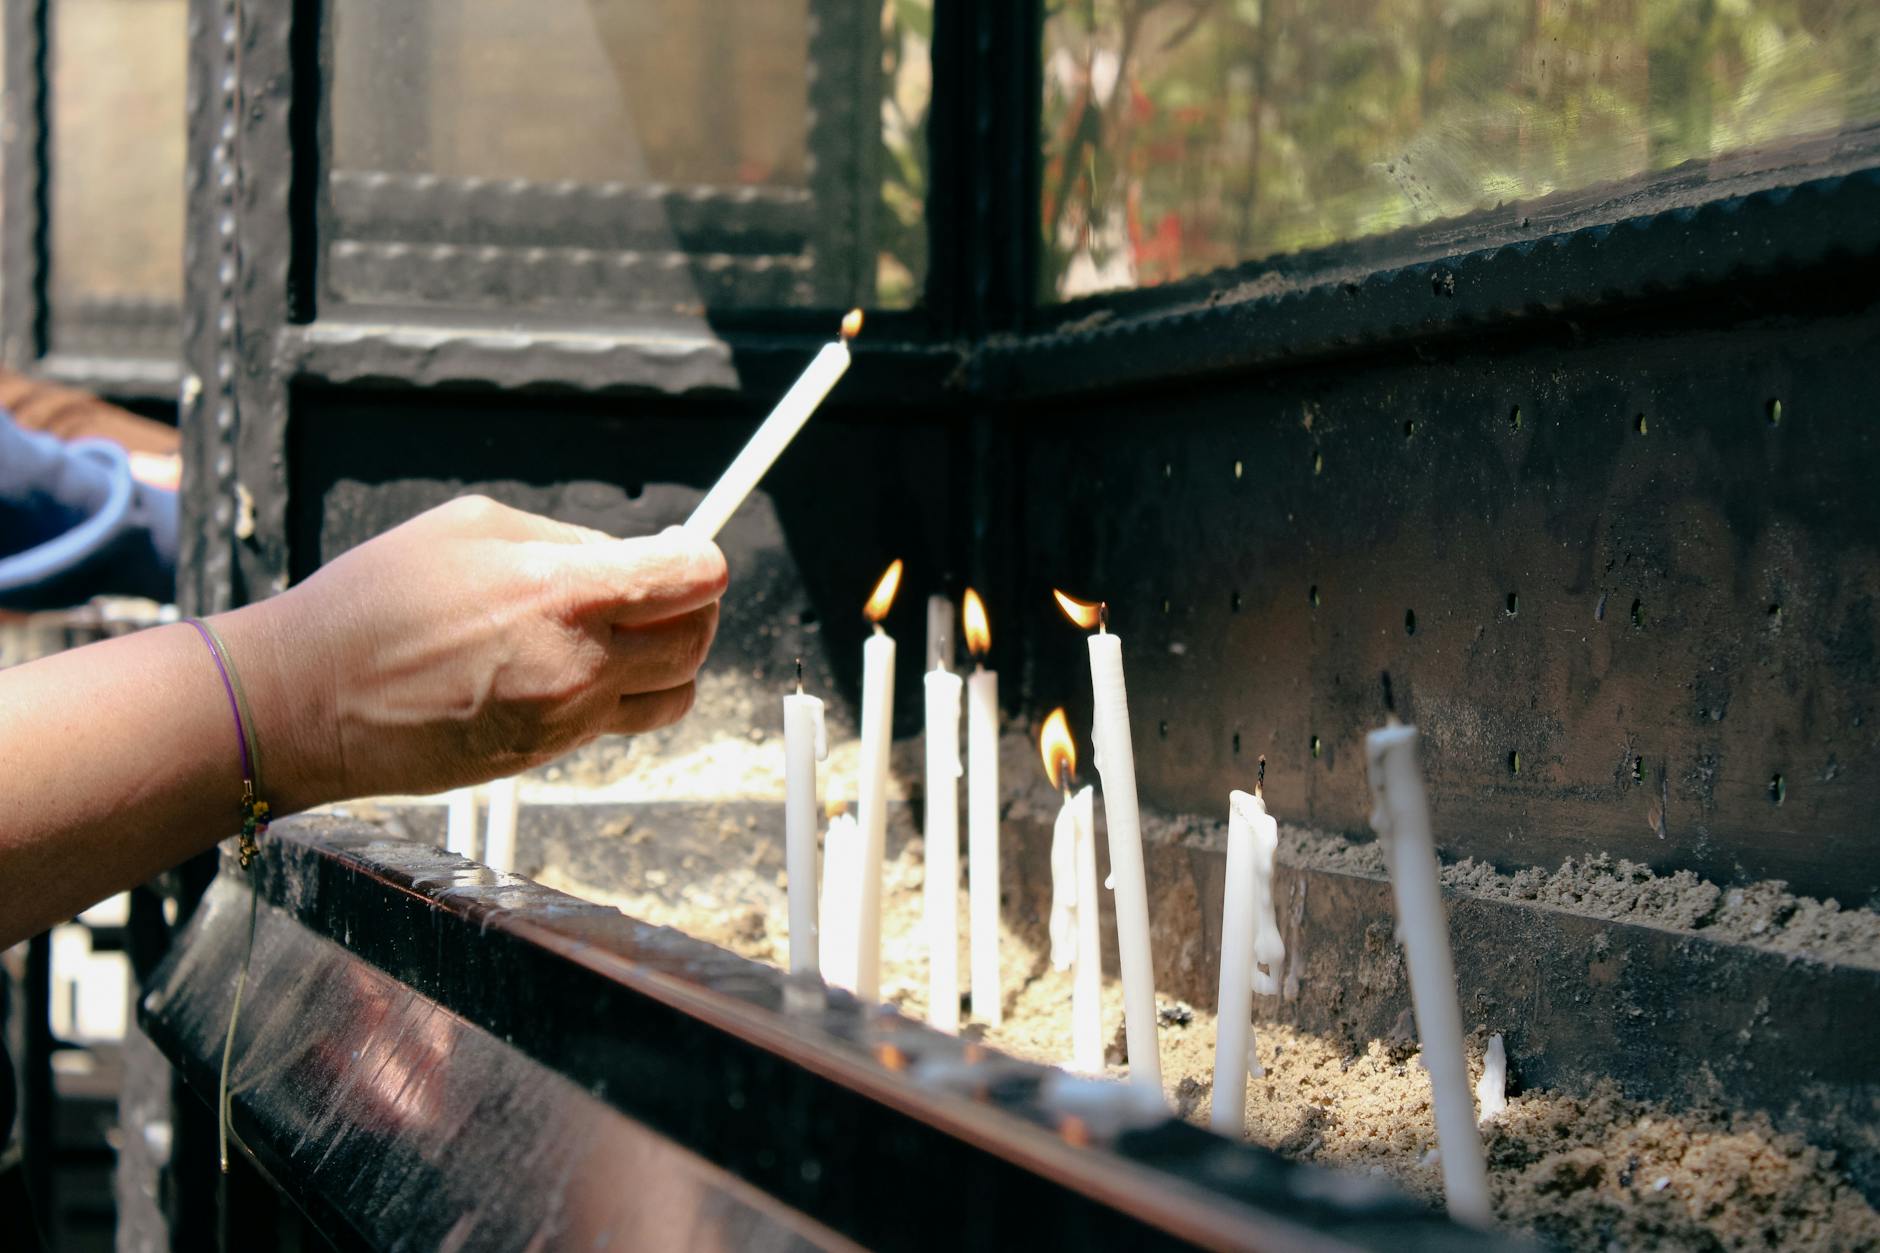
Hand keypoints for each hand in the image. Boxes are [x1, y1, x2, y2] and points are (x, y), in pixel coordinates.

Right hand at [227, 495, 725, 806]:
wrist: (308, 702)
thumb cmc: (374, 603)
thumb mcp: (472, 527)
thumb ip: (565, 539)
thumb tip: (624, 555)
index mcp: (566, 591)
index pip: (694, 578)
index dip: (702, 559)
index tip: (686, 551)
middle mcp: (580, 663)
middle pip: (698, 641)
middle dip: (695, 609)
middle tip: (663, 588)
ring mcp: (566, 718)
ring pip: (671, 696)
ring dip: (665, 661)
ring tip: (622, 631)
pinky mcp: (546, 755)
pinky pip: (614, 722)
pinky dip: (615, 692)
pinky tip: (567, 664)